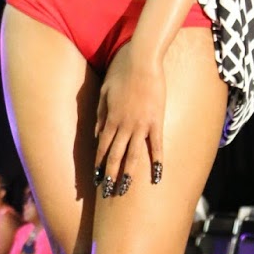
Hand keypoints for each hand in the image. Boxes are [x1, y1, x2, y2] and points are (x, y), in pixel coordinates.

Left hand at [94, 52, 164, 192]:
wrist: (142, 60)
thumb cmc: (121, 70)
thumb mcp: (105, 91)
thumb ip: (101, 113)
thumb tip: (98, 134)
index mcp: (110, 118)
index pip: (102, 146)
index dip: (98, 163)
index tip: (95, 178)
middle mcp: (124, 126)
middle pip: (115, 155)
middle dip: (110, 175)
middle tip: (107, 192)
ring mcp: (141, 125)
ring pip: (133, 155)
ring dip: (128, 174)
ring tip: (125, 189)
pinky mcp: (156, 121)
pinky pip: (156, 145)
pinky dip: (157, 161)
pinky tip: (158, 175)